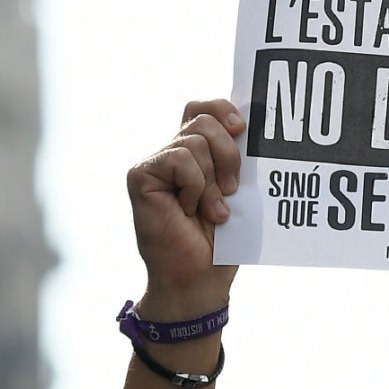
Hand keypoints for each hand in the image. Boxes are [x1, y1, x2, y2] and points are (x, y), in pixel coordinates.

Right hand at [128, 98, 241, 318]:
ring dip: (213, 179)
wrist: (199, 280)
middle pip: (204, 118)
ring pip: (195, 140)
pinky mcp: (141, 175)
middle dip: (229, 152)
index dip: (224, 110)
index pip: (206, 108)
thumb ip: (237, 160)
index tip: (243, 130)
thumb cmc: (221, 243)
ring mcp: (156, 163)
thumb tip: (247, 127)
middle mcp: (173, 153)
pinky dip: (194, 185)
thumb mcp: (238, 194)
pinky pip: (180, 159)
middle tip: (233, 188)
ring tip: (212, 211)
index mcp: (196, 154)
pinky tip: (189, 209)